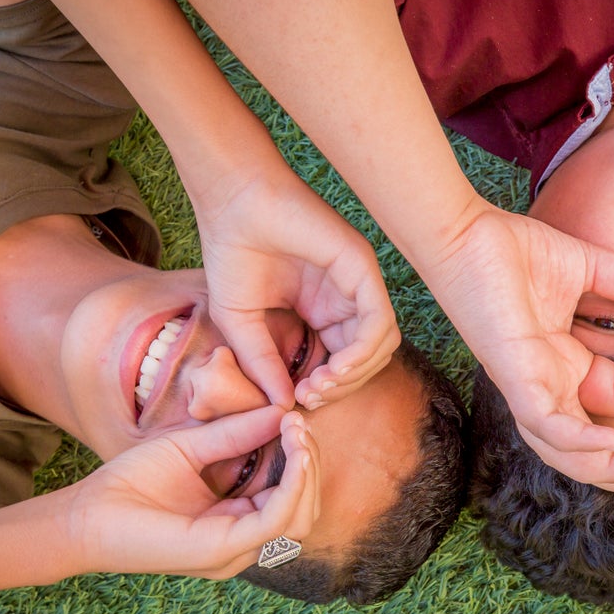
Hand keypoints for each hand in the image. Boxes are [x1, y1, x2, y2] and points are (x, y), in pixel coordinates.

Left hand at [69, 406, 319, 578]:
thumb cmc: (130, 483)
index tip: (295, 417)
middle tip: (299, 422)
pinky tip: (291, 451)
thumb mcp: (192, 446)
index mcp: (235, 522)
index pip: (290, 497)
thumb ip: (235, 435)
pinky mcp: (220, 549)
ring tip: (297, 433)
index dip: (300, 457)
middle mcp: (240, 542)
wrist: (85, 512)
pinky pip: (274, 520)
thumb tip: (280, 412)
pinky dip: (292, 483)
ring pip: (299, 517)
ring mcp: (233, 550)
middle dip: (310, 463)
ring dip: (307, 472)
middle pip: (304, 510)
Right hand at [194, 169, 398, 409]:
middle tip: (310, 397)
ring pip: (381, 345)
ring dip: (355, 375)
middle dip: (342, 387)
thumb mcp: (241, 323)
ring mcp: (357, 284)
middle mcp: (346, 299)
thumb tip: (283, 407)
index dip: (326, 389)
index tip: (299, 401)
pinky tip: (333, 367)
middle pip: (367, 358)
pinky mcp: (362, 268)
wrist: (232, 206)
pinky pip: (380, 322)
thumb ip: (263, 363)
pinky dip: (362, 352)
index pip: (343, 361)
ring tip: (319, 385)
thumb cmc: (232, 255)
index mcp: (322, 311)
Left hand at [422, 204, 613, 496]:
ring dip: (608, 470)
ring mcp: (526, 385)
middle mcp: (544, 385)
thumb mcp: (590, 268)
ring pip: (564, 451)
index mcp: (560, 364)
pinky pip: (543, 423)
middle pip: (586, 449)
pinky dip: (575, 441)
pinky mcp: (510, 376)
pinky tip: (609, 445)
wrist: (466, 232)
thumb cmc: (515, 249)